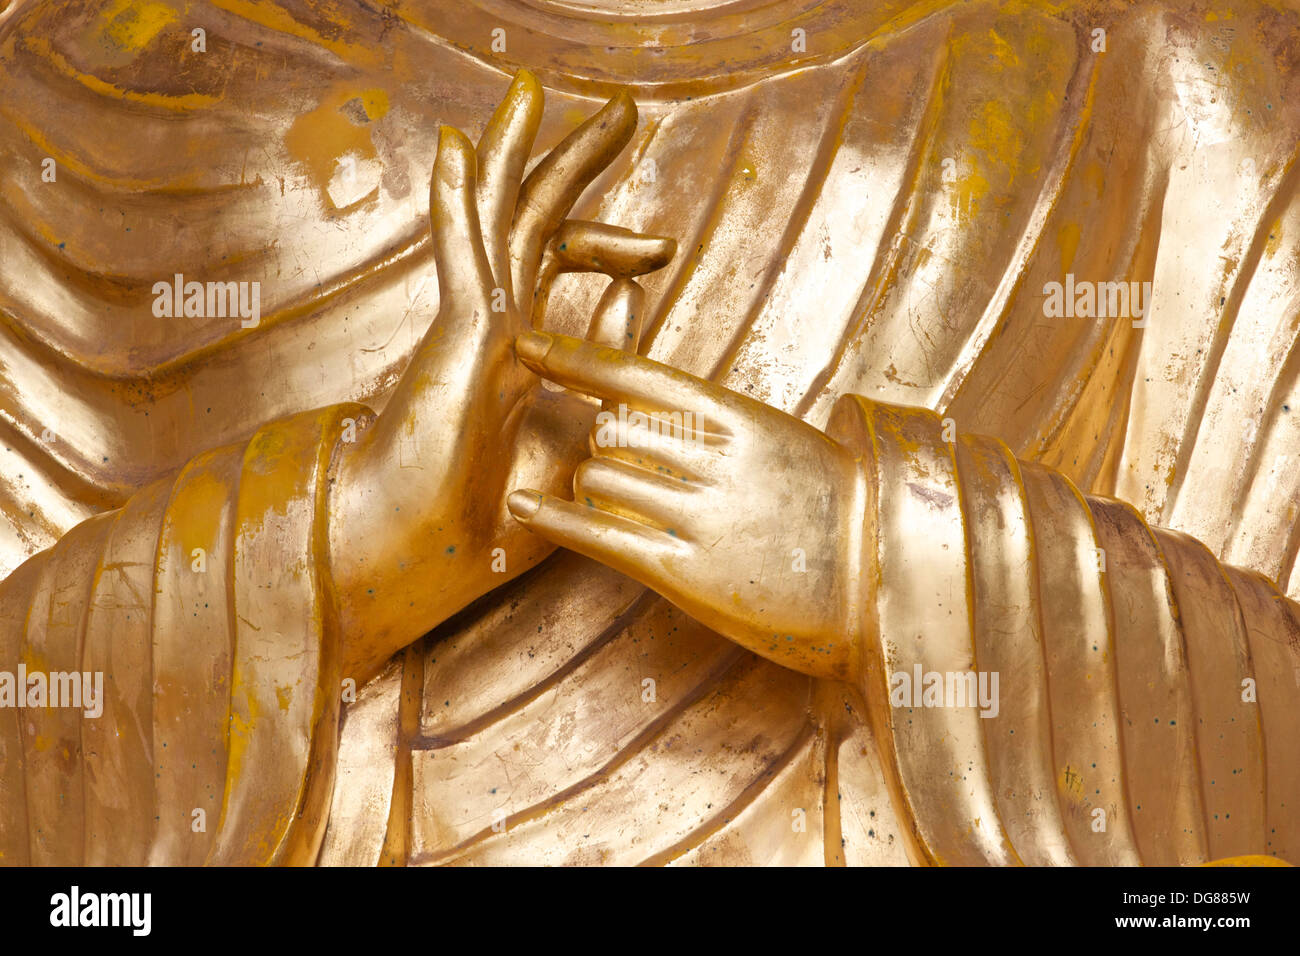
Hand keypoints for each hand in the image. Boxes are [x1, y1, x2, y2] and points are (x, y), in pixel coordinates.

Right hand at [328, 72, 674, 679]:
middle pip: (537, 224)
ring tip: (537, 89)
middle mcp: (492, 326)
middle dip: (577, 166)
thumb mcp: (574, 443)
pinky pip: (461, 252)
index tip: (658, 250)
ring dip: (522, 152)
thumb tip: (638, 309)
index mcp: (517, 352)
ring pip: (499, 219)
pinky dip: (460, 200)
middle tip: (622, 115)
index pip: (563, 276)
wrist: (415, 559)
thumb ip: (605, 376)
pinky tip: (459, 145)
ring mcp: (472, 327)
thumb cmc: (484, 522)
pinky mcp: (458, 338)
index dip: (610, 250)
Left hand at [505, 332, 865, 681]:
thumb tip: (665, 402)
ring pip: (601, 478)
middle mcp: (717, 462)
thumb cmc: (842, 512)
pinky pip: (602, 537)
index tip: (527, 344)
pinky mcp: (689, 575)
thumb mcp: (788, 444)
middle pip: (610, 430)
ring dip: (591, 485)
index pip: (637, 375)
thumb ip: (725, 422)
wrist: (890, 584)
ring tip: (609, 498)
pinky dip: (555, 520)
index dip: (573, 358)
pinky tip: (522, 508)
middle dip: (597, 442)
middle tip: (606, 457)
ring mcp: (702, 518)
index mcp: (744, 420)